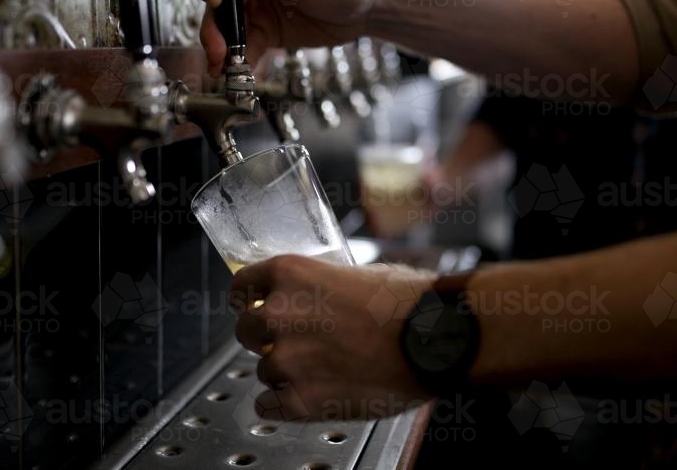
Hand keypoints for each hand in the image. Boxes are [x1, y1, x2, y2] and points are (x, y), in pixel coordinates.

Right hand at [185, 0, 378, 76]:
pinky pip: (244, 48)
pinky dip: (238, 62)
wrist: (366, 9)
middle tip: (216, 50)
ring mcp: (255, 7)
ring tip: (223, 69)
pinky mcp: (265, 32)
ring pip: (224, 27)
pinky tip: (240, 75)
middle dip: (210, 26)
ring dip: (220, 48)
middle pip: (212, 0)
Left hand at [231, 255, 437, 419]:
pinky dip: (281, 404)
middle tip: (294, 342)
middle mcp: (279, 314)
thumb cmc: (409, 302)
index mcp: (291, 274)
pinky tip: (300, 397)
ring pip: (264, 370)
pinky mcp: (302, 400)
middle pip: (245, 331)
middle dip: (265, 338)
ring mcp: (289, 360)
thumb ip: (324, 283)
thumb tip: (319, 294)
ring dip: (284, 371)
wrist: (434, 339)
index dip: (248, 300)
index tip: (253, 307)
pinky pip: (268, 405)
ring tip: (319, 370)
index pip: (242, 287)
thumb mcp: (359, 271)